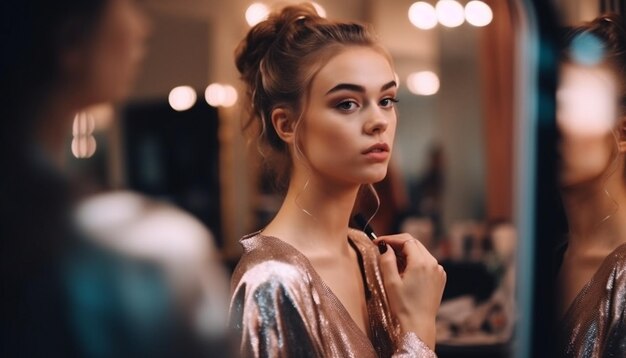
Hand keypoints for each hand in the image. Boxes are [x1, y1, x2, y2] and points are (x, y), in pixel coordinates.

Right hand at [375, 234, 446, 349]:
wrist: (419, 324)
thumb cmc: (403, 305)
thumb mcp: (391, 282)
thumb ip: (387, 260)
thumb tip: (384, 247)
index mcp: (421, 262)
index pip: (406, 240)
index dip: (390, 239)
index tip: (377, 242)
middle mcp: (433, 263)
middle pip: (414, 243)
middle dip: (398, 243)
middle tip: (382, 248)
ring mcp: (439, 270)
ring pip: (420, 251)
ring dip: (406, 252)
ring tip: (392, 261)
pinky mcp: (440, 277)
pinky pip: (427, 262)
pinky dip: (415, 261)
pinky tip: (405, 270)